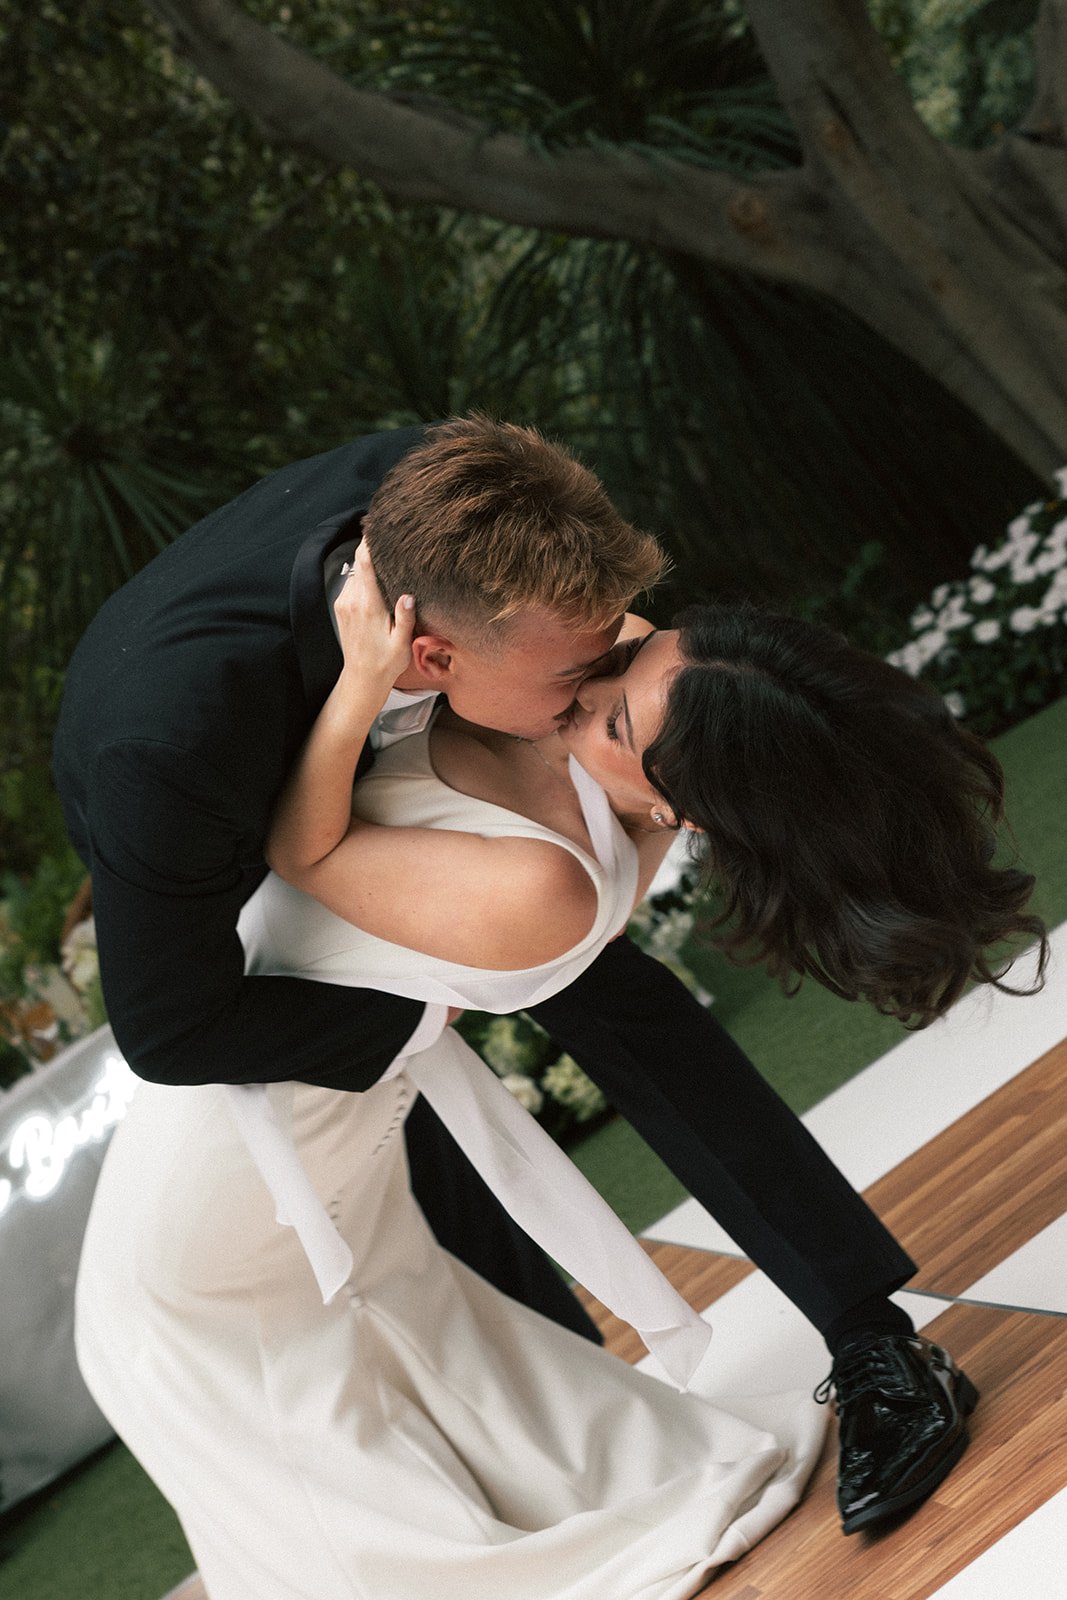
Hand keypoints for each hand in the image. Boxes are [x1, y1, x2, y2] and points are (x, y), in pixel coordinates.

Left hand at [333, 541, 415, 706]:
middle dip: (372, 548)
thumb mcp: (401, 644)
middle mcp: (352, 601)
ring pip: (356, 571)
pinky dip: (363, 574)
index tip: (378, 525)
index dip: (370, 542)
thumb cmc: (386, 663)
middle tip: (389, 534)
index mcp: (369, 606)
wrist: (362, 679)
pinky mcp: (341, 607)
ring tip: (387, 554)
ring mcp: (344, 603)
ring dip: (369, 563)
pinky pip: (352, 582)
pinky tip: (377, 577)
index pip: (366, 564)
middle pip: (360, 562)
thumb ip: (405, 618)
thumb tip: (408, 596)